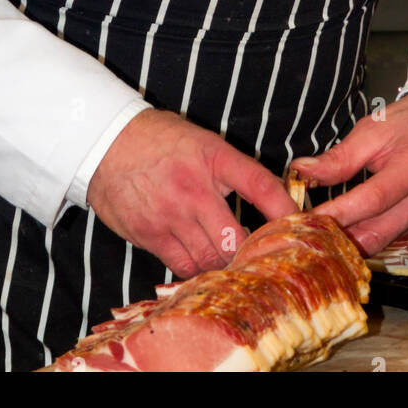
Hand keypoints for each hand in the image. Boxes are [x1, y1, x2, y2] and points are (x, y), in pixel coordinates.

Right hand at [86, 108, 297, 278]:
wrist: (105, 142)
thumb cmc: (159, 139)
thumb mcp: (203, 142)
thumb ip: (231, 169)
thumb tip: (270, 199)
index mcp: (214, 156)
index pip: (260, 184)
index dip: (285, 210)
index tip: (302, 226)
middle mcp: (194, 188)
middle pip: (236, 239)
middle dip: (250, 253)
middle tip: (260, 259)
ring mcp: (170, 214)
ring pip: (210, 258)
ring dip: (223, 264)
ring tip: (230, 262)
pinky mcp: (149, 234)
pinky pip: (182, 265)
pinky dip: (195, 268)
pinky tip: (200, 261)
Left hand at [289, 91, 407, 254]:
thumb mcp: (374, 129)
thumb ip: (340, 157)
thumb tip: (302, 171)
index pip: (373, 199)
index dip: (340, 212)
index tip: (307, 218)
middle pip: (378, 232)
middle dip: (338, 239)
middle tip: (303, 236)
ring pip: (381, 240)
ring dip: (348, 243)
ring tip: (314, 237)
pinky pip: (388, 236)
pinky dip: (362, 237)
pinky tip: (338, 233)